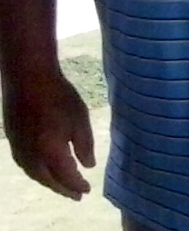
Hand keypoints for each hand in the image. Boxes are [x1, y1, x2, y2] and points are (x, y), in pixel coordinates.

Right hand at [2, 72, 94, 199]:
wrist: (28, 80)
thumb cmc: (60, 97)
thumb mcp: (80, 120)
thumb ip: (85, 145)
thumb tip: (88, 166)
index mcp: (50, 153)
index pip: (66, 177)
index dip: (77, 185)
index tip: (87, 190)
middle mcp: (32, 157)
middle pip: (49, 180)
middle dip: (63, 189)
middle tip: (76, 195)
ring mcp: (19, 150)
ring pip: (35, 175)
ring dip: (49, 183)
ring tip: (61, 186)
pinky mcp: (13, 142)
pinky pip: (26, 166)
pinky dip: (38, 173)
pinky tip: (44, 170)